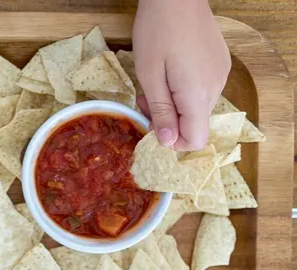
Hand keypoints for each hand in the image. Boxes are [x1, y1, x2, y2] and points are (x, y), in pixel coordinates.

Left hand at [132, 0, 230, 149]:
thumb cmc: (157, 31)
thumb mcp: (149, 75)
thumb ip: (160, 111)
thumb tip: (168, 142)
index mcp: (197, 94)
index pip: (195, 139)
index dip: (173, 142)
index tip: (151, 126)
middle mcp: (215, 87)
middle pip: (195, 123)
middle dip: (168, 120)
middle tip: (145, 100)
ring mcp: (221, 74)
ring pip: (197, 107)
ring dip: (174, 104)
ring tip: (154, 84)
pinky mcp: (220, 63)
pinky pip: (202, 89)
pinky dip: (184, 90)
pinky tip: (169, 72)